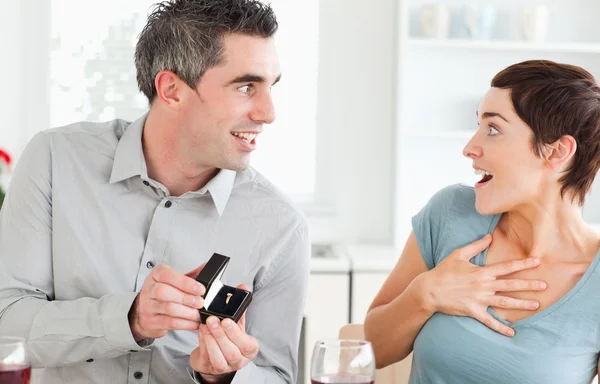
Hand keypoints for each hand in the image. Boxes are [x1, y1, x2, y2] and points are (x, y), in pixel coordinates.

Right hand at [129, 263, 205, 340]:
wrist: (144, 313)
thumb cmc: (163, 294)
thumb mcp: (174, 281)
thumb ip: (190, 275)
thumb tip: (207, 268)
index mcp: (156, 275)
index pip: (167, 275)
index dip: (185, 282)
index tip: (200, 289)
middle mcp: (149, 289)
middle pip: (164, 292)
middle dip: (186, 298)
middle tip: (200, 302)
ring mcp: (148, 307)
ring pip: (169, 308)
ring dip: (188, 312)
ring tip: (198, 314)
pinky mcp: (151, 322)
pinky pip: (170, 323)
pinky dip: (185, 324)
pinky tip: (194, 323)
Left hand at [190, 284, 257, 381]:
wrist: (215, 355)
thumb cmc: (229, 339)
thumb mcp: (237, 323)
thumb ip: (240, 306)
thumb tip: (243, 287)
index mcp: (249, 349)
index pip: (247, 344)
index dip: (236, 333)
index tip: (226, 320)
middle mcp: (239, 360)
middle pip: (232, 351)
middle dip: (221, 335)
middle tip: (212, 320)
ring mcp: (224, 367)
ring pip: (219, 357)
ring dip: (211, 339)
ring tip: (205, 325)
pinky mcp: (209, 367)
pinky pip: (206, 356)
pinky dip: (203, 342)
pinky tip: (201, 331)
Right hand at [422, 234, 546, 336]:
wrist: (429, 290)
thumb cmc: (443, 271)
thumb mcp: (458, 255)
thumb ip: (475, 246)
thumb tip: (489, 237)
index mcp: (481, 272)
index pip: (506, 267)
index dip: (523, 264)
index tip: (537, 262)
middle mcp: (483, 286)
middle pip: (510, 285)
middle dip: (529, 285)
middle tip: (545, 285)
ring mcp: (479, 300)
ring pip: (505, 302)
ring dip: (521, 304)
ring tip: (536, 305)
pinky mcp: (473, 312)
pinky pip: (489, 321)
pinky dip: (501, 328)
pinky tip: (512, 333)